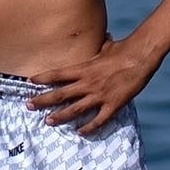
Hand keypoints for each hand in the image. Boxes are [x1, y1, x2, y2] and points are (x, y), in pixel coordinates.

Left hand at [30, 34, 162, 136]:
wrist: (140, 57)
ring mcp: (99, 95)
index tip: (29, 81)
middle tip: (28, 106)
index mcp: (84, 68)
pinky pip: (98, 120)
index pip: (57, 74)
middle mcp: (88, 83)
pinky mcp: (113, 105)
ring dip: (60, 116)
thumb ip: (98, 47)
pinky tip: (80, 133)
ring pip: (75, 109)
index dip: (42, 78)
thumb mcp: (106, 46)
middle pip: (60, 94)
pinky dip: (89, 127)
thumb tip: (103, 36)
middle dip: (42, 101)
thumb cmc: (123, 49)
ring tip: (48, 121)